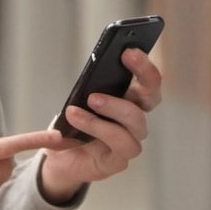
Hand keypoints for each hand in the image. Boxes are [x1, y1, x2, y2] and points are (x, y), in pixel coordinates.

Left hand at [39, 48, 162, 203]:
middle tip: (126, 56)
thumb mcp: (75, 102)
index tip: (131, 49)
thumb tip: (90, 76)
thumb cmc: (71, 127)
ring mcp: (130, 141)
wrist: (58, 160)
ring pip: (136, 119)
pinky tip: (76, 118)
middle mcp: (134, 120)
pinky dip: (96, 127)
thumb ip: (85, 90)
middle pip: (153, 95)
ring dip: (113, 105)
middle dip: (144, 72)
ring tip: (90, 98)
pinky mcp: (120, 160)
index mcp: (128, 102)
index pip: (147, 81)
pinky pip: (119, 142)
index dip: (144, 65)